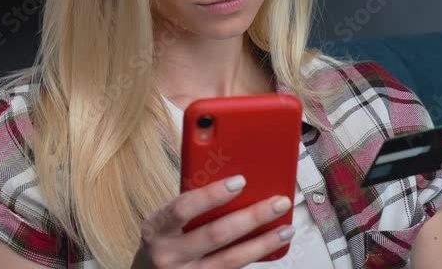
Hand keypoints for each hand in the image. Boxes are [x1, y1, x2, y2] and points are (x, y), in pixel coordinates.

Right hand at [131, 175, 294, 267]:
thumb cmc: (161, 242)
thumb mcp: (164, 221)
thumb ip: (191, 206)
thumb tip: (234, 185)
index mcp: (157, 229)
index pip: (183, 208)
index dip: (212, 195)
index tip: (239, 182)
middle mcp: (169, 255)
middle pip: (216, 235)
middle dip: (252, 217)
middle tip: (277, 202)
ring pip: (231, 260)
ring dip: (263, 243)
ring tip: (285, 228)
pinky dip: (254, 257)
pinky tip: (270, 246)